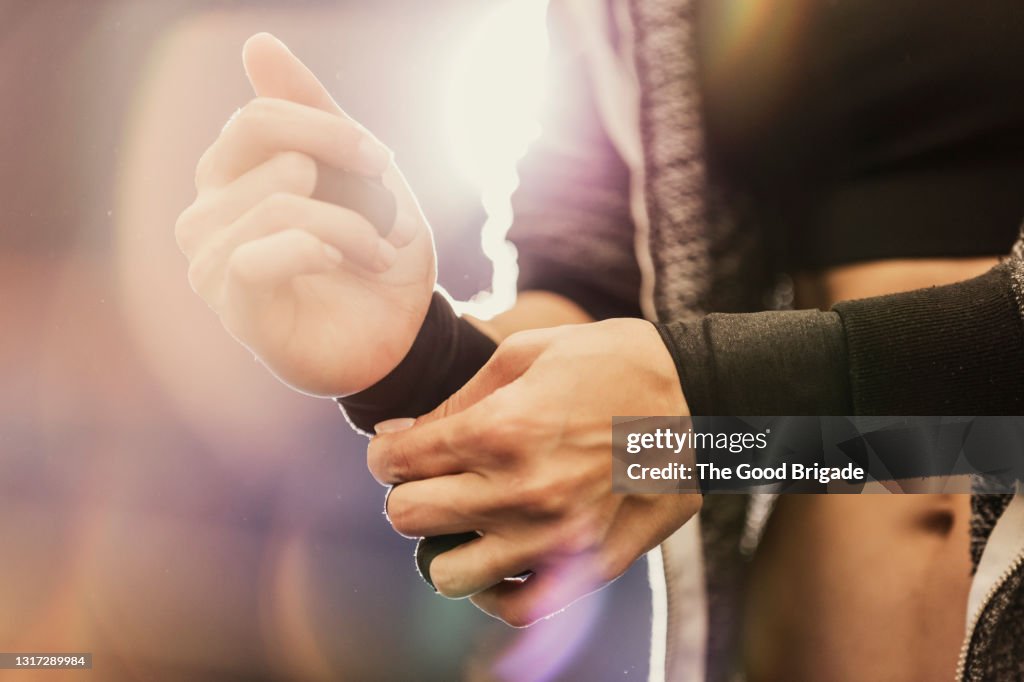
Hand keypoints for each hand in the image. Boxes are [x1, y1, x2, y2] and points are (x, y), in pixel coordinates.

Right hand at [175, 33, 435, 396]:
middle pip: (264, 145)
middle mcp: (207, 213)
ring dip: (352, 225)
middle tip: (385, 220)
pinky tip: (344, 265)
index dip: (329, 131)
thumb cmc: (375, 251)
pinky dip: (319, 249)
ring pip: (279, 199)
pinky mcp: (232, 306)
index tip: (379, 161)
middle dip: (347, 179)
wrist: (401, 332)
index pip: (258, 117)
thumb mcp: (359, 173)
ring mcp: (210, 262)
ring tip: (379, 254)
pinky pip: (258, 254)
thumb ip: (313, 112)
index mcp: (233, 175)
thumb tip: (258, 43)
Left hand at [367, 319, 701, 625]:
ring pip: (448, 574)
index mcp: (500, 430)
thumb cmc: (609, 363)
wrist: (699, 397)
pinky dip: (492, 591)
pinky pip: (516, 608)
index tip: (399, 449)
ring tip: (465, 519)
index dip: (388, 453)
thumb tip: (400, 436)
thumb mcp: (527, 354)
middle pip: (408, 517)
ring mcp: (555, 537)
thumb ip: (455, 400)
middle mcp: (520, 491)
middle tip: (432, 479)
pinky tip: (496, 558)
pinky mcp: (589, 565)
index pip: (397, 462)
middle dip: (407, 492)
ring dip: (444, 545)